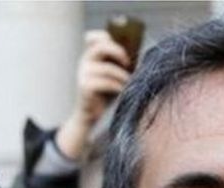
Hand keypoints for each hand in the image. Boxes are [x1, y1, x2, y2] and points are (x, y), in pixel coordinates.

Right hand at [55, 30, 131, 158]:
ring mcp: (83, 74)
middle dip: (118, 52)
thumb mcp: (115, 74)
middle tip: (128, 63)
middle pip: (100, 46)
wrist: (94, 115)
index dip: (105, 36)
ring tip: (129, 83)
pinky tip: (122, 91)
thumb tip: (140, 55)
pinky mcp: (85, 87)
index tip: (119, 46)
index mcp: (91, 56)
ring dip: (122, 76)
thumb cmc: (108, 93)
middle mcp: (85, 61)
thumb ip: (121, 62)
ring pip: (107, 68)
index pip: (92, 37)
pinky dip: (117, 86)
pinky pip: (105, 82)